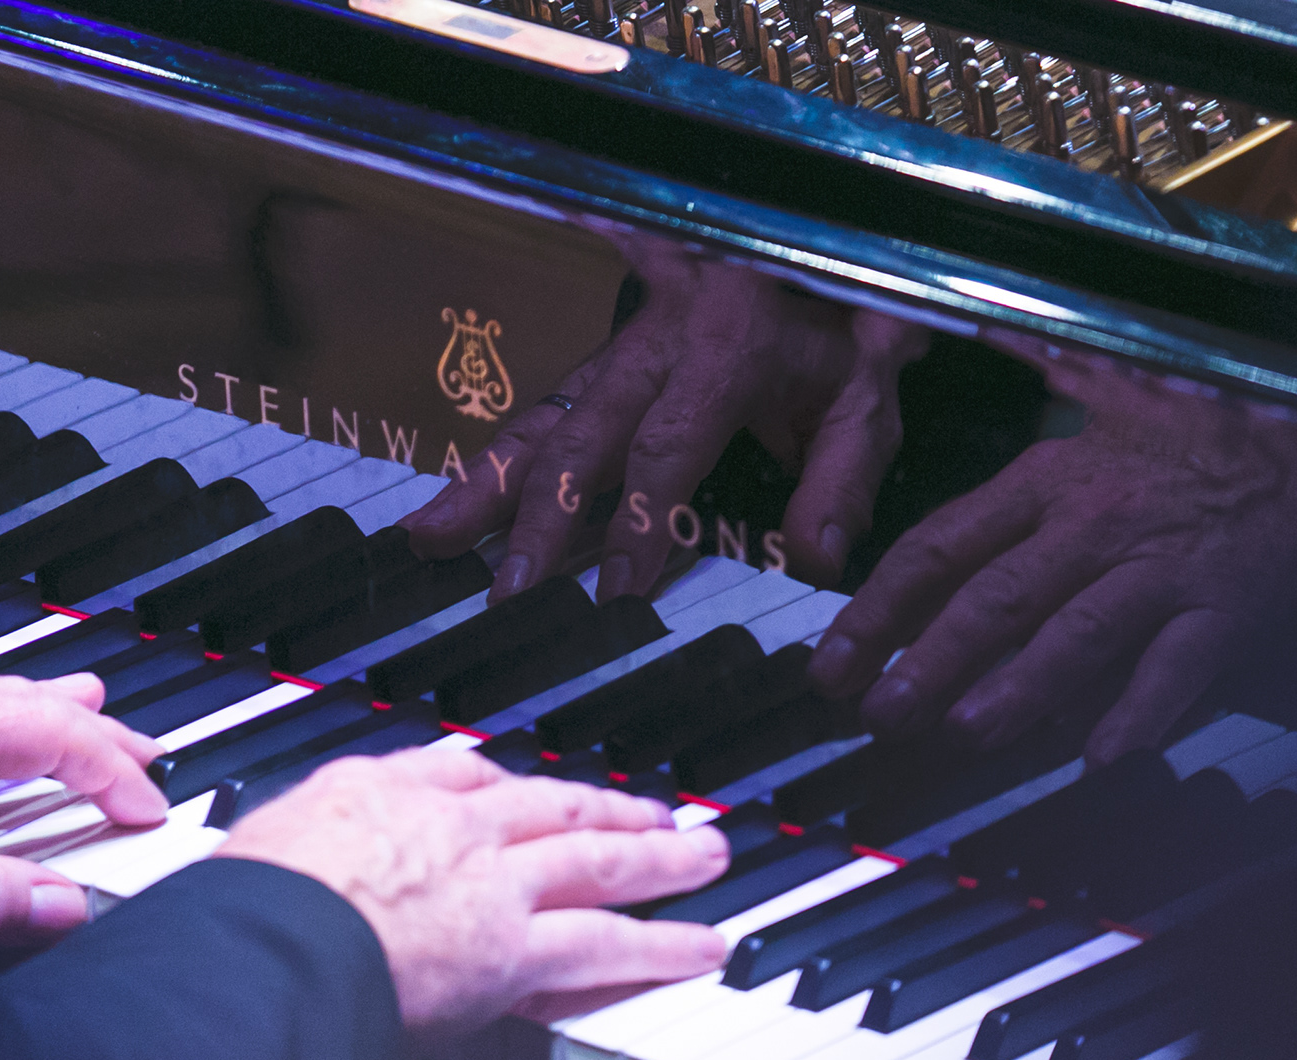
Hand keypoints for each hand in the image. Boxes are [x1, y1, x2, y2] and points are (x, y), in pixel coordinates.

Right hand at [212, 747, 730, 1047]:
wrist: (261, 945)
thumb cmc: (237, 910)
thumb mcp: (254, 842)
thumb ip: (286, 841)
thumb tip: (267, 858)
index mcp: (378, 792)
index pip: (459, 777)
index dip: (503, 788)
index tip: (528, 791)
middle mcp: (448, 827)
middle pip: (551, 805)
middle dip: (608, 807)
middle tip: (658, 810)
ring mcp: (491, 886)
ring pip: (597, 862)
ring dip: (661, 860)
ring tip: (706, 857)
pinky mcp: (515, 950)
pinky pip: (606, 945)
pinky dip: (661, 945)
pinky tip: (701, 945)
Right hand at [403, 241, 926, 598]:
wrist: (823, 229)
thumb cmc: (846, 322)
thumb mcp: (868, 392)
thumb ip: (842, 476)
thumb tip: (813, 558)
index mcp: (726, 344)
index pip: (667, 448)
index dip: (638, 524)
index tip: (616, 593)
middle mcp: (658, 339)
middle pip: (580, 435)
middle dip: (533, 516)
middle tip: (504, 587)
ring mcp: (622, 341)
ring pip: (543, 415)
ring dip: (484, 484)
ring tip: (428, 540)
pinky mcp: (608, 351)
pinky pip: (545, 406)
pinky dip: (496, 459)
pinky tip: (452, 502)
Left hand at [810, 333, 1296, 764]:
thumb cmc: (1195, 432)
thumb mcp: (1101, 384)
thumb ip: (1028, 366)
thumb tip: (971, 325)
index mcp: (1048, 482)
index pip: (941, 548)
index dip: (879, 610)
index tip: (832, 662)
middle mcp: (1095, 526)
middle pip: (996, 599)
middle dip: (930, 662)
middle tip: (879, 716)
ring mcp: (1160, 572)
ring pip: (1077, 636)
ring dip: (1017, 691)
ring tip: (965, 737)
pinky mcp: (1224, 612)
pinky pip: (1176, 671)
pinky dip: (1138, 715)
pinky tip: (1097, 760)